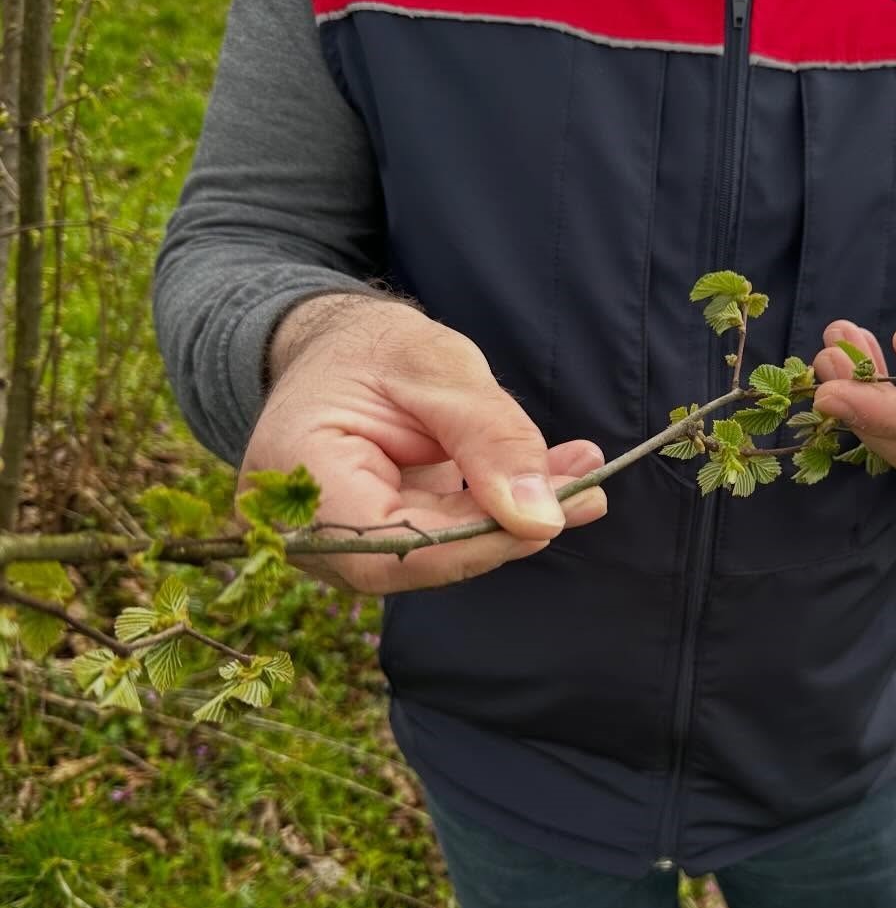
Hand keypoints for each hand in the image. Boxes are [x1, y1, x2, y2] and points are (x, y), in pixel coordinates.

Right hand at [239, 295, 606, 593]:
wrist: (339, 350)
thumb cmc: (374, 348)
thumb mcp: (437, 368)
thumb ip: (490, 440)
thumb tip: (541, 519)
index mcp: (297, 471)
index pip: (388, 546)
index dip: (473, 544)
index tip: (548, 520)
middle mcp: (307, 526)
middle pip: (419, 559)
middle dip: (508, 528)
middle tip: (586, 490)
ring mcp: (340, 542)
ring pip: (440, 555)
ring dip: (515, 519)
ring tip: (581, 473)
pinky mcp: (378, 542)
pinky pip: (445, 541)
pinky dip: (499, 511)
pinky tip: (557, 479)